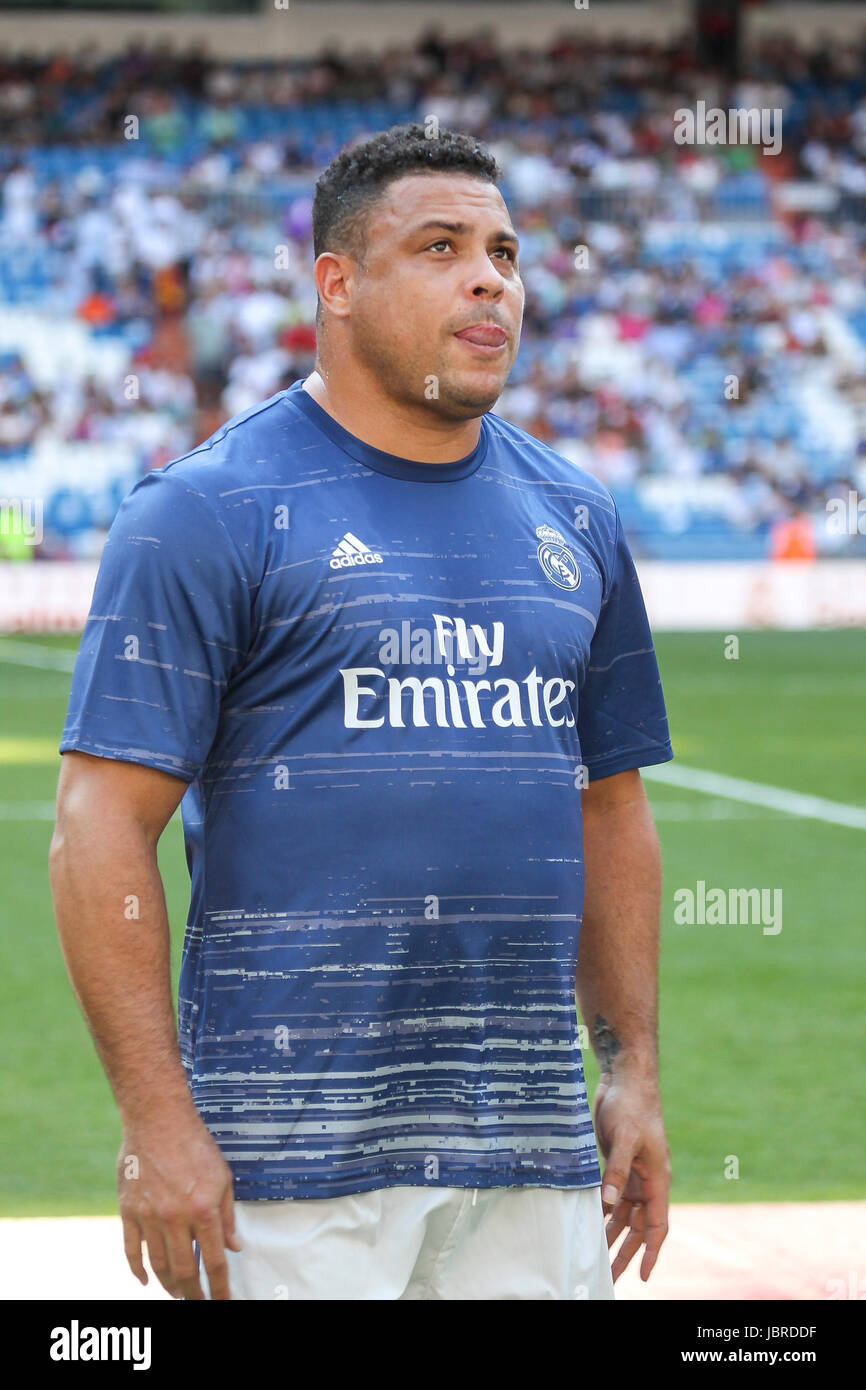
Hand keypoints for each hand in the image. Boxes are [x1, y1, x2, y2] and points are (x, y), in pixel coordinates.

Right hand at [117, 1109, 241, 1299]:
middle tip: (198, 1304)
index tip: (223, 1302)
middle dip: (193, 1294)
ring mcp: (149, 1216)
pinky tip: (145, 1281)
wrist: (158, 1119)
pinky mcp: (129, 1210)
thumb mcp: (223, 1177)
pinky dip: (137, 1270)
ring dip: (168, 1285)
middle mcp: (176, 1218)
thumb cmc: (195, 1145)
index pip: (214, 1261)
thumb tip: (234, 1247)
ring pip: (158, 1265)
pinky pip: (130, 1250)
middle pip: (184, 1271)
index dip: (220, 1288)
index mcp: (204, 1210)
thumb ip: (227, 1216)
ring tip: (177, 1295)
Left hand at [592, 1075, 670, 1282]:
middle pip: (639, 1227)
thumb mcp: (625, 1138)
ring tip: (597, 1259)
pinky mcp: (617, 1164)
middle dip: (626, 1253)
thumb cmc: (632, 1105)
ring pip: (624, 1215)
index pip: (657, 1225)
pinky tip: (590, 1226)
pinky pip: (612, 1197)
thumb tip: (608, 1202)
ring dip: (612, 1236)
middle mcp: (647, 1181)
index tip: (645, 1276)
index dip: (651, 1252)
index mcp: (658, 1179)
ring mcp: (631, 1173)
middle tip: (609, 1276)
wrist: (625, 1079)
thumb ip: (616, 1170)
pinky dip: (602, 1212)